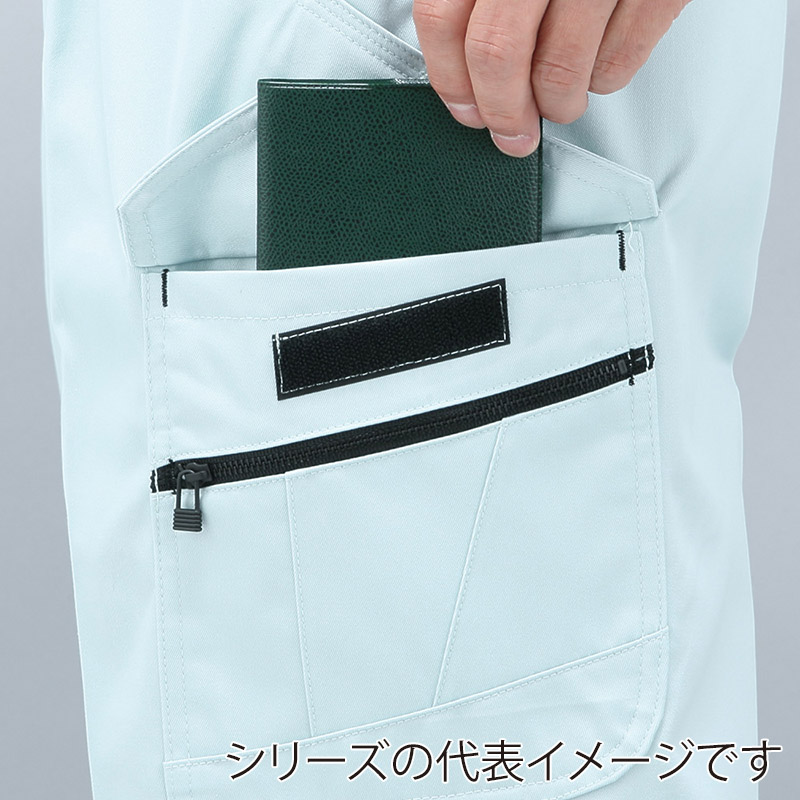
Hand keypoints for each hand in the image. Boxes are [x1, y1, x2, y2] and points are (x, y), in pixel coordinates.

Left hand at [413, 0, 691, 155]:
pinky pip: (616, 62)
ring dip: (556, 105)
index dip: (451, 80)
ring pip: (558, 72)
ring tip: (559, 102)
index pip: (443, 20)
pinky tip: (596, 65)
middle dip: (503, 111)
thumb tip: (465, 67)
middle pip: (497, 54)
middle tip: (513, 130)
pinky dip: (602, 80)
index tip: (467, 110)